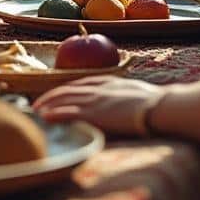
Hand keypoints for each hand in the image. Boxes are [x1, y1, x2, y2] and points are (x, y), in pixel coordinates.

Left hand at [33, 76, 166, 136]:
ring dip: (48, 105)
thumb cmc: (160, 103)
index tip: (56, 94)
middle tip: (37, 104)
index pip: (81, 84)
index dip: (66, 89)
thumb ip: (128, 94)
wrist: (163, 107)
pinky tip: (45, 117)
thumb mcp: (139, 92)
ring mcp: (96, 101)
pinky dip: (55, 114)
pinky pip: (70, 113)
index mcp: (109, 82)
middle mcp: (99, 89)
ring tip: (35, 111)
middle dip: (51, 97)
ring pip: (64, 101)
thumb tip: (131, 101)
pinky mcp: (96, 114)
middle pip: (68, 91)